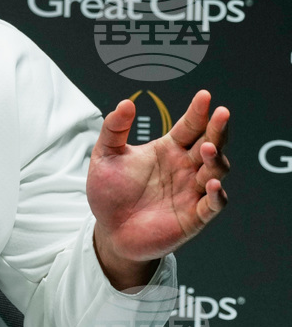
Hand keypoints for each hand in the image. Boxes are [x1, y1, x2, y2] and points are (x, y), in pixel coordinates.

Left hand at [86, 90, 229, 287]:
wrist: (108, 230)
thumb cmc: (109, 191)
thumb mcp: (105, 156)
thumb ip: (114, 129)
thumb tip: (125, 103)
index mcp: (168, 149)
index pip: (189, 126)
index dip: (198, 111)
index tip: (204, 96)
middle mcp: (184, 167)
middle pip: (210, 143)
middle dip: (218, 129)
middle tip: (222, 114)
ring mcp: (191, 191)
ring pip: (216, 171)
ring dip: (216, 159)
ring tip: (208, 148)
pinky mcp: (193, 217)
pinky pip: (212, 205)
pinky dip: (216, 195)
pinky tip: (211, 184)